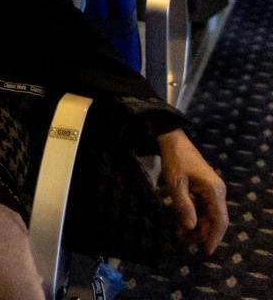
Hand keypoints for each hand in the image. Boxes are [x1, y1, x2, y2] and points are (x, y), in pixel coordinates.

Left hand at [158, 128, 227, 254]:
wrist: (173, 141)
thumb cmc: (175, 160)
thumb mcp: (175, 183)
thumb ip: (184, 205)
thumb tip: (191, 227)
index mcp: (214, 191)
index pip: (219, 220)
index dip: (214, 237)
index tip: (206, 251)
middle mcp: (218, 192)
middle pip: (215, 220)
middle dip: (202, 234)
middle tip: (185, 243)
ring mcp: (213, 190)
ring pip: (209, 215)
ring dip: (197, 227)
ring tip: (181, 236)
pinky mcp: (205, 189)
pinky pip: (204, 208)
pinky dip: (195, 217)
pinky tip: (183, 225)